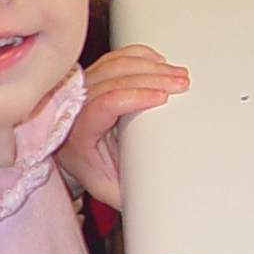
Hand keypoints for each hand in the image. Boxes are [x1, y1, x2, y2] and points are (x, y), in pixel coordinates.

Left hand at [59, 44, 188, 206]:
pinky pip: (114, 57)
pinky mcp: (94, 76)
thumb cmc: (92, 172)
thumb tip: (158, 197)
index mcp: (78, 132)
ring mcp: (85, 87)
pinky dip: (138, 55)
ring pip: (116, 65)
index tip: (161, 97)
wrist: (73, 157)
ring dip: (150, 66)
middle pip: (114, 79)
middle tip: (180, 83)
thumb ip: (131, 193)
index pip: (104, 104)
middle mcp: (77, 105)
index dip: (134, 96)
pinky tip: (157, 60)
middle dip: (152, 77)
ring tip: (177, 74)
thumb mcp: (111, 189)